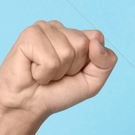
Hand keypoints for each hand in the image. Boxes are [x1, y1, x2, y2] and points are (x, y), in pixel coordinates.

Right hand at [0, 19, 116, 121]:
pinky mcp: (29, 36)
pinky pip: (50, 60)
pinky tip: (33, 72)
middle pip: (82, 44)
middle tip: (55, 74)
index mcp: (74, 34)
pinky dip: (43, 73)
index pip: (96, 38)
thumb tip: (96, 43)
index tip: (72, 72)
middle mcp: (59, 27)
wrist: (29, 106)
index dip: (88, 62)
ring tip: (43, 73)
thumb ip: (106, 62)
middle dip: (71, 68)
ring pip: (66, 52)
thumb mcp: (92, 82)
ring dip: (56, 72)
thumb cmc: (57, 93)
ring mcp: (43, 28)